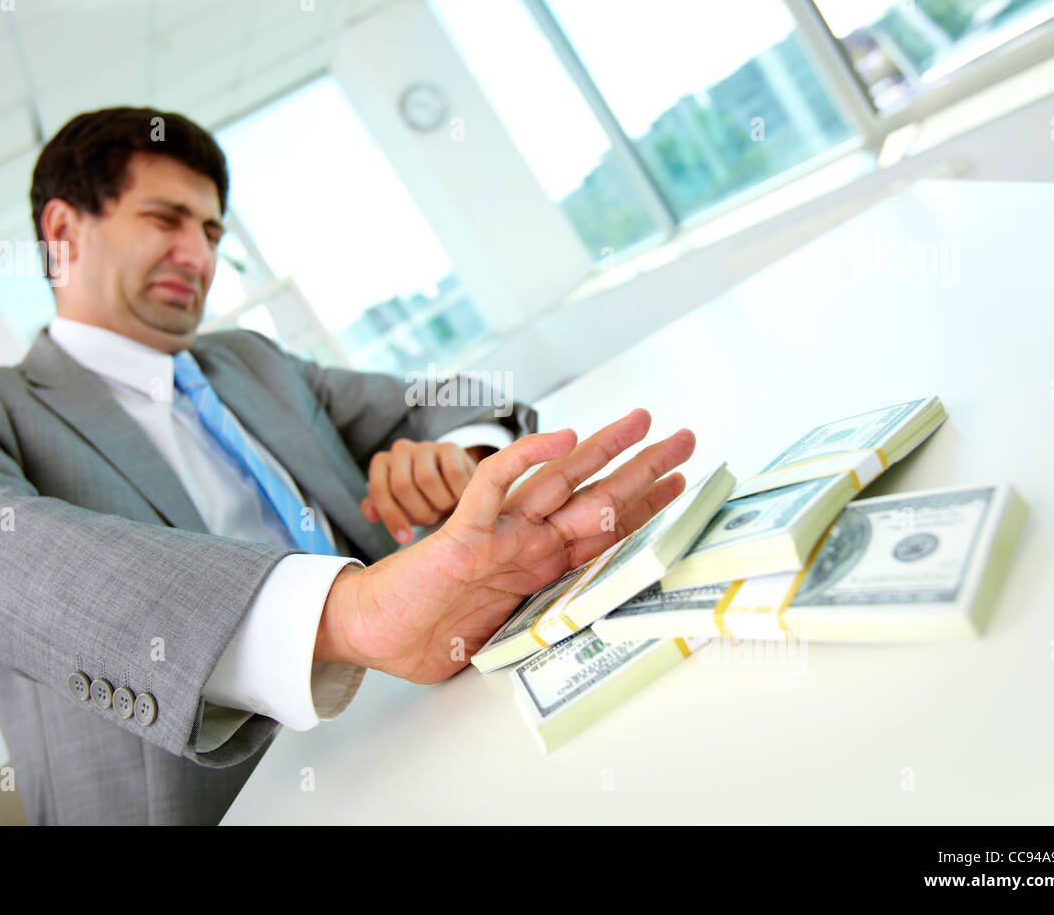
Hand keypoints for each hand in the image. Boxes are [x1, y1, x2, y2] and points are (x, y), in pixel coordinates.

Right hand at [320, 409, 694, 682]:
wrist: (368, 630)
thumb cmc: (421, 628)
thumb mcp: (496, 632)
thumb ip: (531, 616)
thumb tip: (569, 627)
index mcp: (534, 566)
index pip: (601, 530)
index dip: (642, 506)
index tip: (677, 484)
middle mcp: (524, 544)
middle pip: (596, 498)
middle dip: (644, 468)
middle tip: (685, 439)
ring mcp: (498, 536)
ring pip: (559, 483)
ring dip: (604, 451)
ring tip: (644, 422)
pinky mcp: (462, 535)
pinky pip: (496, 487)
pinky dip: (526, 459)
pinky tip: (559, 436)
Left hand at [360, 439, 480, 543]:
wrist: (451, 487)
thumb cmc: (420, 500)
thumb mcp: (398, 508)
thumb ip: (381, 511)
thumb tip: (370, 514)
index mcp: (381, 464)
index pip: (379, 491)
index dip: (391, 517)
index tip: (405, 539)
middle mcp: (400, 450)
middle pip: (402, 485)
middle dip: (419, 511)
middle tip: (431, 519)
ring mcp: (425, 446)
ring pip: (427, 479)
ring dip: (439, 503)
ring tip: (444, 507)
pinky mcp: (449, 448)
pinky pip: (453, 473)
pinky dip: (457, 492)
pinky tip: (459, 497)